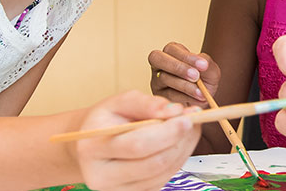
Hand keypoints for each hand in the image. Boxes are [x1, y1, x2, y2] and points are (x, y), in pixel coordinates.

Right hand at [74, 91, 199, 190]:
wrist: (92, 144)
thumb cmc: (107, 120)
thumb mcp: (119, 102)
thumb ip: (146, 103)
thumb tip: (175, 110)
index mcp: (92, 148)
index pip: (136, 145)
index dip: (167, 132)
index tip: (187, 117)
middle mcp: (101, 176)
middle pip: (152, 164)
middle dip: (179, 141)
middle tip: (193, 120)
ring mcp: (117, 190)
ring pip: (162, 173)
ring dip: (183, 149)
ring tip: (189, 128)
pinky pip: (163, 178)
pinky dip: (178, 159)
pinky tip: (179, 142)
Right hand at [147, 42, 218, 107]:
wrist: (203, 101)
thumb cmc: (205, 82)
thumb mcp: (210, 71)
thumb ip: (207, 63)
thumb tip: (203, 63)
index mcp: (172, 53)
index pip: (171, 49)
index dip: (186, 57)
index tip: (203, 65)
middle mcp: (160, 64)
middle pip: (157, 58)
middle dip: (178, 67)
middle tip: (196, 76)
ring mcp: (157, 80)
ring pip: (163, 78)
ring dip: (185, 85)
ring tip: (200, 91)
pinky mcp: (159, 96)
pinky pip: (168, 95)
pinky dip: (185, 97)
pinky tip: (197, 98)